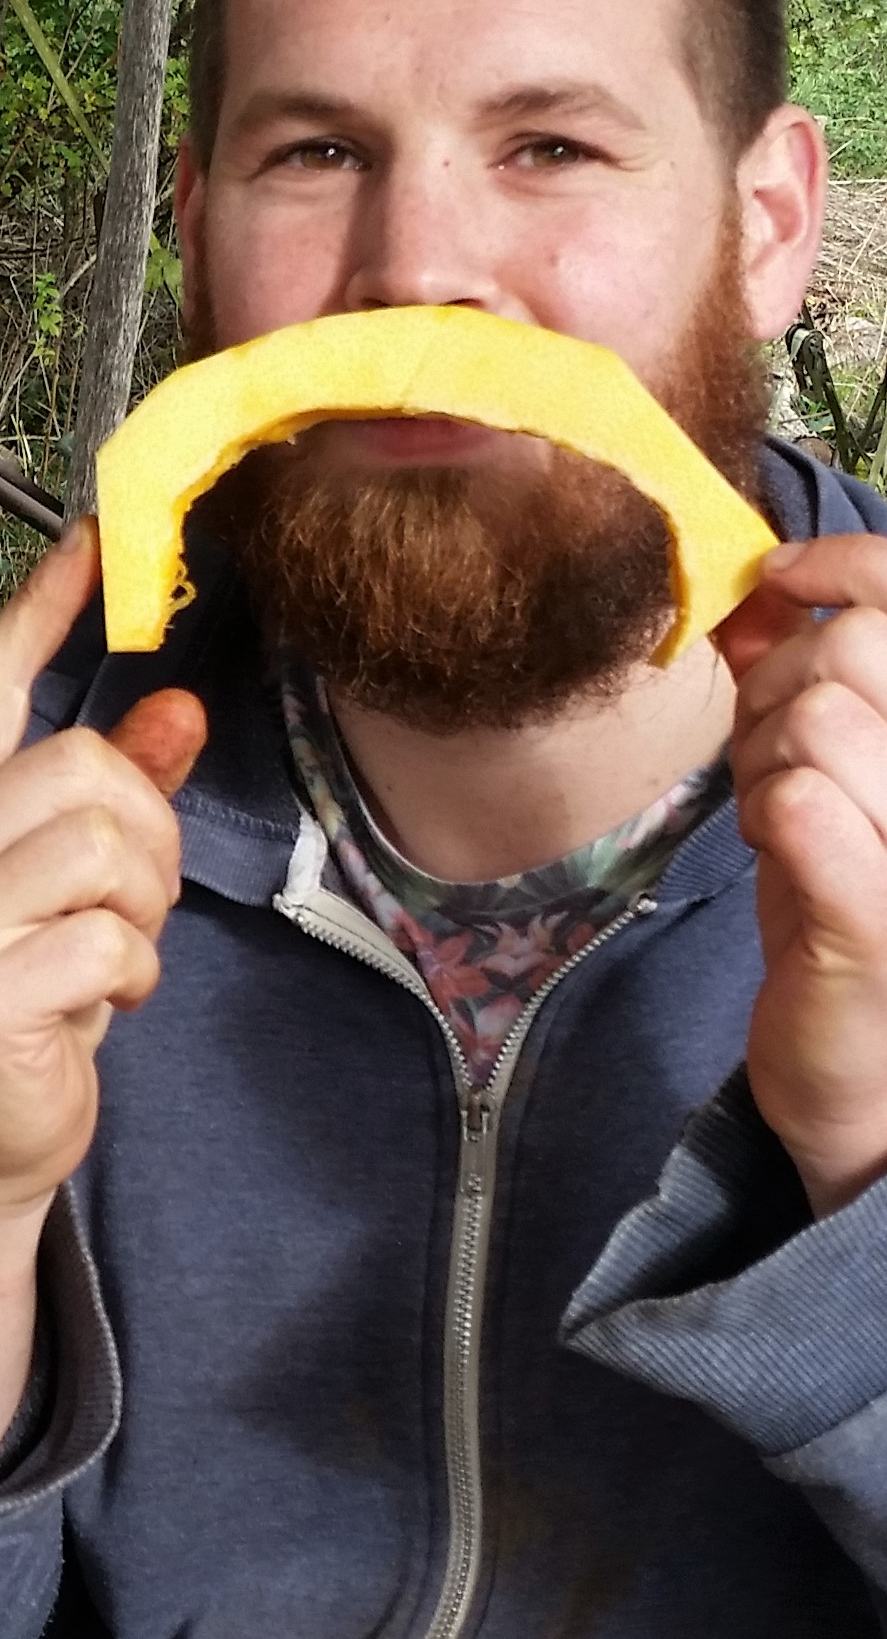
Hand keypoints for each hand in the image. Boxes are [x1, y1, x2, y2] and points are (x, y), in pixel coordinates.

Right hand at [0, 519, 206, 1234]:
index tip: (90, 537)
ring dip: (142, 910)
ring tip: (110, 954)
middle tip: (131, 904)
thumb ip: (116, 798)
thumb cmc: (26, 997)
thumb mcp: (73, 889)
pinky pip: (108, 940)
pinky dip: (131, 976)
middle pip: (83, 768)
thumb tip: (178, 711)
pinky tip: (98, 1005)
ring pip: (104, 846)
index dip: (40, 610)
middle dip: (146, 837)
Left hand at [717, 536, 886, 1215]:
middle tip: (767, 755)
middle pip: (855, 650)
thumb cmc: (852, 905)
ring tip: (781, 813)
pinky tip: (781, 844)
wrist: (872, 1074)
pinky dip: (768, 808)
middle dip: (778, 687)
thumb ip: (808, 679)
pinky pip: (802, 800)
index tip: (781, 576)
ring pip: (817, 716)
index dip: (845, 564)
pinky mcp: (882, 914)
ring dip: (763, 758)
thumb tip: (762, 591)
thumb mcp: (832, 774)